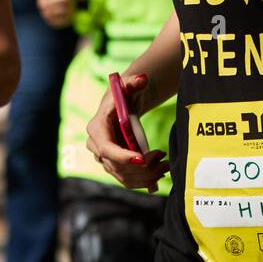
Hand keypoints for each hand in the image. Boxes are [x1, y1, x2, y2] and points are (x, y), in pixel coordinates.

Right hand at [85, 72, 168, 190]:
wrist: (123, 104)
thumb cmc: (125, 93)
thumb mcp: (130, 85)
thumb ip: (134, 82)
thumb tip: (141, 80)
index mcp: (97, 128)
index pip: (107, 148)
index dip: (123, 157)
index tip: (143, 159)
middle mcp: (96, 146)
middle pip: (116, 166)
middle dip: (141, 167)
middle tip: (164, 161)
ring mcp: (103, 158)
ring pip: (122, 175)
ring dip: (145, 176)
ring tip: (166, 167)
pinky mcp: (113, 165)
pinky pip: (126, 179)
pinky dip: (142, 181)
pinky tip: (158, 177)